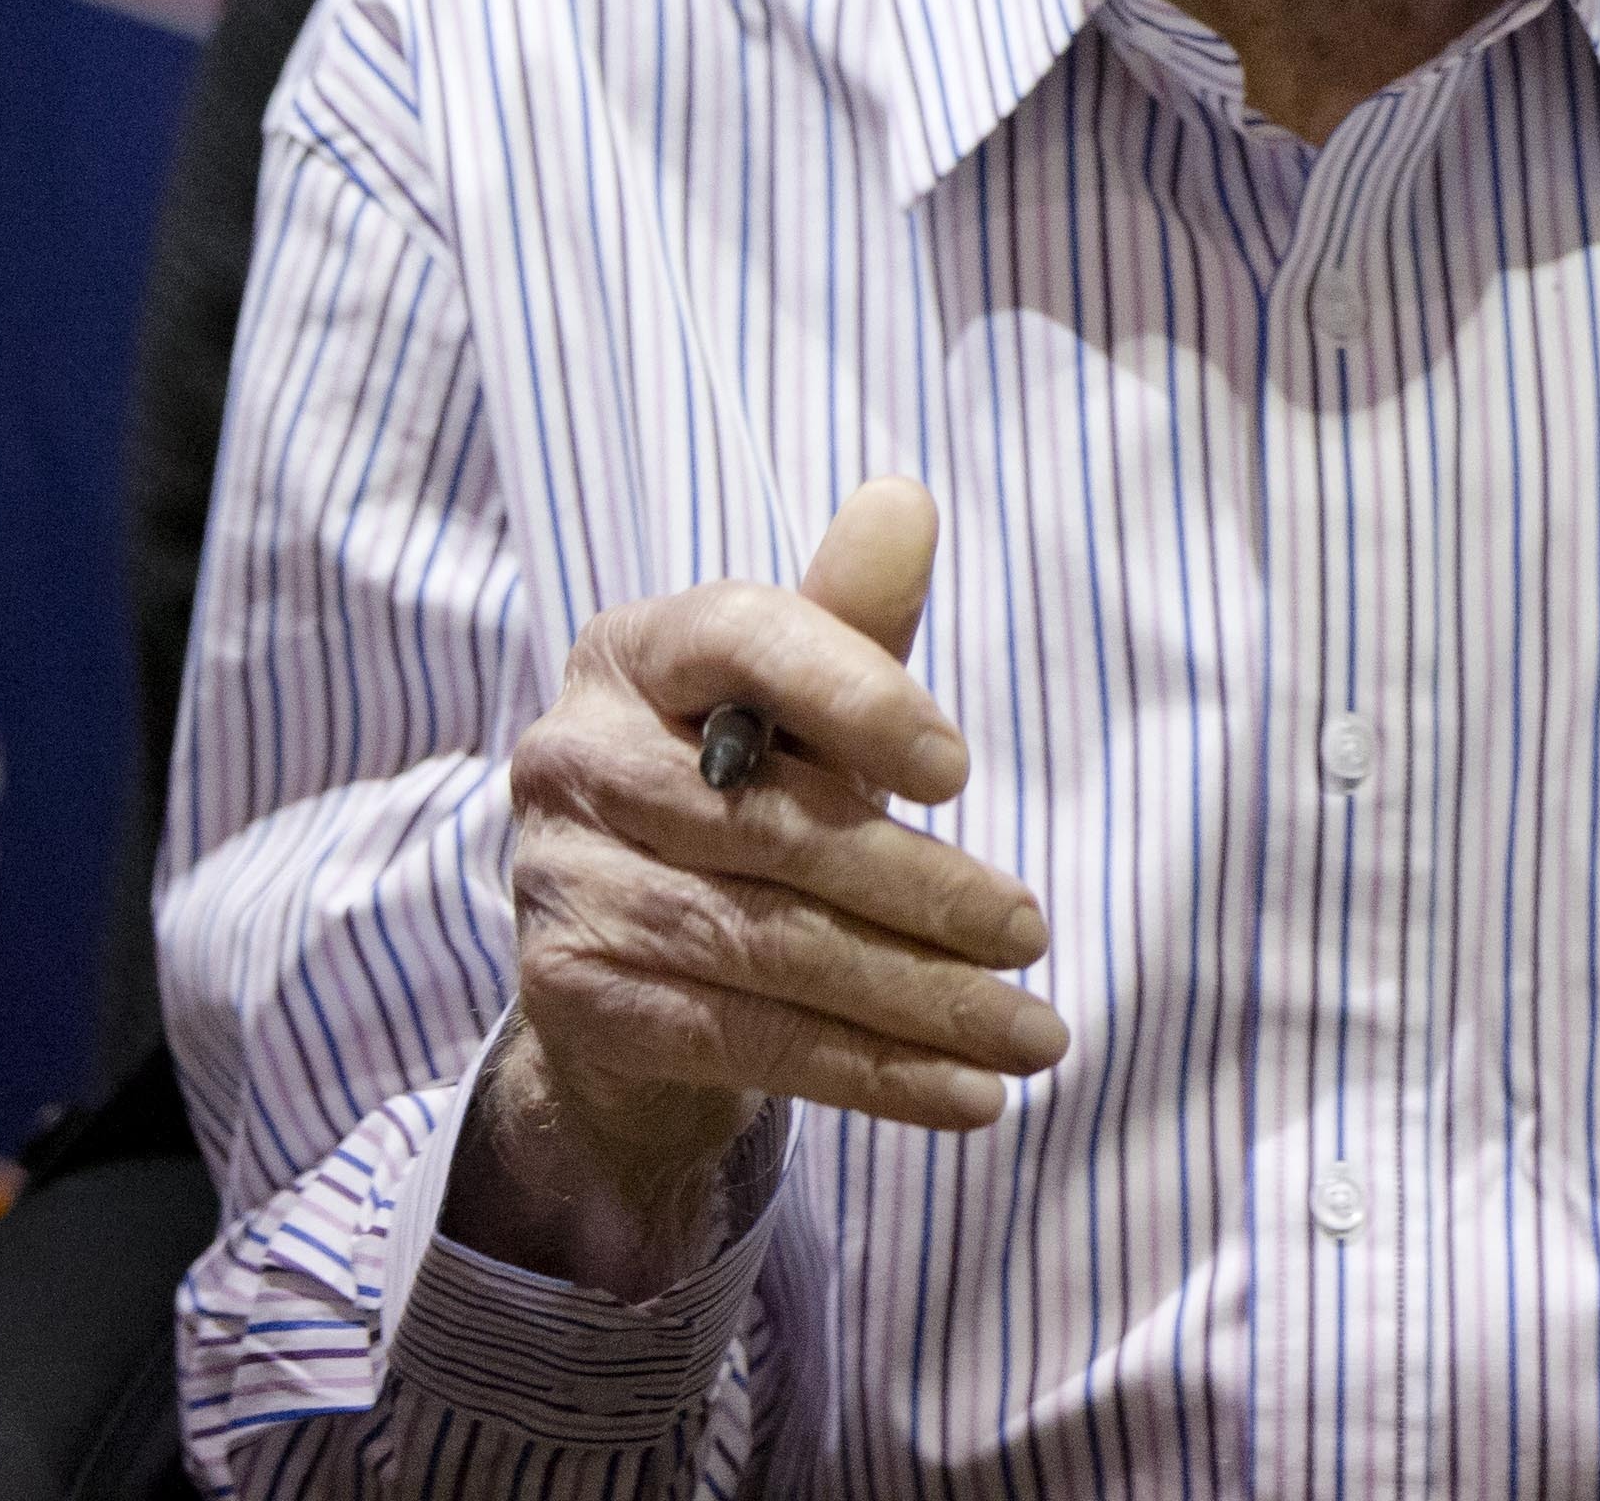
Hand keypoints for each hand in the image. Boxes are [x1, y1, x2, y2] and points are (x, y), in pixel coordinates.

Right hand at [448, 479, 1069, 1293]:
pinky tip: (970, 1095)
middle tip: (1034, 934)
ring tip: (1038, 1034)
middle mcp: (570, 758)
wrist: (634, 944)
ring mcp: (561, 884)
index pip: (742, 640)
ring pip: (771, 948)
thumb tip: (905, 504)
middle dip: (923, 891)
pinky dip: (872, 1073)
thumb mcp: (803, 696)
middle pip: (772, 827)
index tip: (962, 769)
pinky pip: (747, 1039)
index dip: (853, 695)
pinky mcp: (576, 996)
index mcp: (630, 650)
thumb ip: (852, 616)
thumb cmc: (747, 782)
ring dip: (922, 1001)